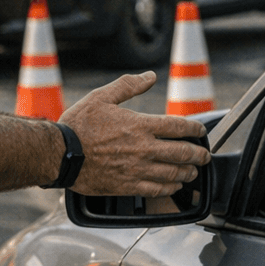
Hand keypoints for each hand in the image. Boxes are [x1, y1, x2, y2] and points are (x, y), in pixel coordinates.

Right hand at [60, 72, 209, 197]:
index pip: (179, 127)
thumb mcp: (102, 97)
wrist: (60, 154)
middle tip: (204, 156)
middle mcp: (143, 148)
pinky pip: (157, 189)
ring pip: (173, 174)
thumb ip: (129, 86)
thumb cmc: (78, 125)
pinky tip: (174, 186)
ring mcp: (137, 170)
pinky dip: (170, 188)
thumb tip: (150, 76)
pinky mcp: (127, 186)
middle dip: (198, 155)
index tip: (201, 133)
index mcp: (140, 125)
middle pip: (182, 153)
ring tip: (193, 172)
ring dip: (187, 172)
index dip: (195, 130)